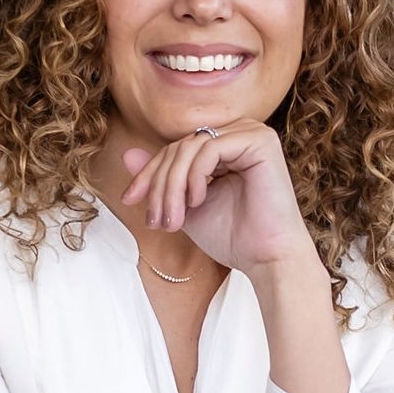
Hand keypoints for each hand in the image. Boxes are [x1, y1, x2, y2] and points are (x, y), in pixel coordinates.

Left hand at [120, 120, 317, 281]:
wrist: (267, 259)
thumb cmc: (233, 237)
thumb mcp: (184, 206)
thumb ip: (161, 180)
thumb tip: (127, 153)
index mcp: (225, 145)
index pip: (176, 148)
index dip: (148, 173)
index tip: (130, 200)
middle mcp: (239, 133)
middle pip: (180, 146)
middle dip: (159, 184)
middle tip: (156, 221)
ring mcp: (251, 133)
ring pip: (190, 146)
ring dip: (172, 185)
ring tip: (174, 220)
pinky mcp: (260, 141)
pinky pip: (209, 148)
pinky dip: (195, 176)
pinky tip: (198, 201)